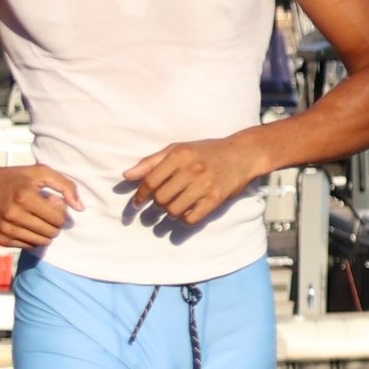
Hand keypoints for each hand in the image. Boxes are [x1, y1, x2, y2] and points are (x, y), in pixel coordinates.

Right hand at [0, 160, 79, 249]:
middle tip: (46, 211)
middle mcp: (13, 215)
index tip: (53, 202)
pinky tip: (26, 223)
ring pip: (42, 242)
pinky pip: (29, 246)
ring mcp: (6, 229)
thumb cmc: (13, 177)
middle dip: (55, 223)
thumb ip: (65, 185)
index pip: (59, 218)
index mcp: (25, 197)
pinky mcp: (1, 239)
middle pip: (52, 232)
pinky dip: (33, 237)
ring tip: (37, 217)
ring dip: (46, 232)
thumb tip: (80, 208)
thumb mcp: (40, 172)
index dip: (61, 211)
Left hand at [119, 133, 267, 230]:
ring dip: (169, 213)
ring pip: (174, 210)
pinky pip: (191, 218)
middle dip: (156, 204)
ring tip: (173, 207)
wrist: (242, 155)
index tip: (137, 203)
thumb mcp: (178, 149)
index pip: (150, 181)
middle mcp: (192, 169)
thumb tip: (127, 176)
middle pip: (161, 198)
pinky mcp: (216, 199)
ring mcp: (205, 185)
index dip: (140, 195)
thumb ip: (151, 162)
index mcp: (180, 155)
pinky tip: (186, 212)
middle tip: (159, 204)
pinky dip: (185, 219)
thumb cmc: (206, 151)